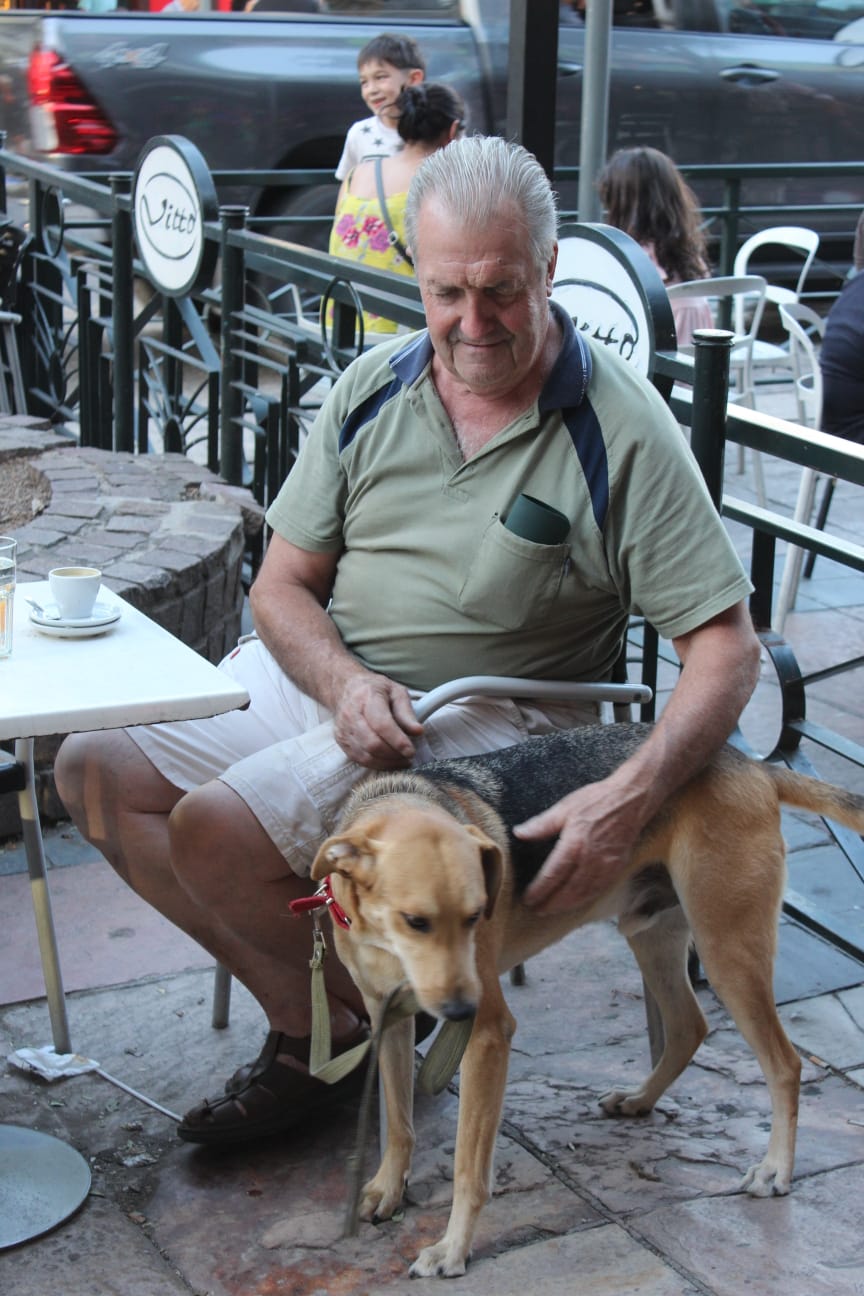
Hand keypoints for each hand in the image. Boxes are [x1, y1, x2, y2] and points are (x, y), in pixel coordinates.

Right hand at [332, 673, 423, 767]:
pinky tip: (389, 761)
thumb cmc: (374, 690)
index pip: (382, 724)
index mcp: (368, 698)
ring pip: (366, 755)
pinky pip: (359, 759)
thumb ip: (406, 712)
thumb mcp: (396, 692)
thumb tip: (418, 731)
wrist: (347, 689)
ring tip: (402, 760)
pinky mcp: (341, 741)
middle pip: (372, 743)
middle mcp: (351, 714)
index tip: (411, 751)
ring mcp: (344, 729)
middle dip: (394, 754)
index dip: (397, 741)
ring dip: (387, 762)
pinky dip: (377, 764)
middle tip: (409, 756)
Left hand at [515, 778, 639, 914]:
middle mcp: (591, 860)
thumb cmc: (596, 801)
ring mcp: (606, 866)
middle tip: (537, 910)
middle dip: (552, 904)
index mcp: (574, 845)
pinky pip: (600, 889)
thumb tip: (519, 833)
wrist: (631, 800)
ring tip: (553, 910)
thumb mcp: (565, 808)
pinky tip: (577, 901)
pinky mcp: (618, 867)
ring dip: (568, 905)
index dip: (539, 890)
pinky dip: (586, 899)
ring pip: (585, 894)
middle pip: (568, 891)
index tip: (528, 899)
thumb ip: (541, 824)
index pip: (553, 875)